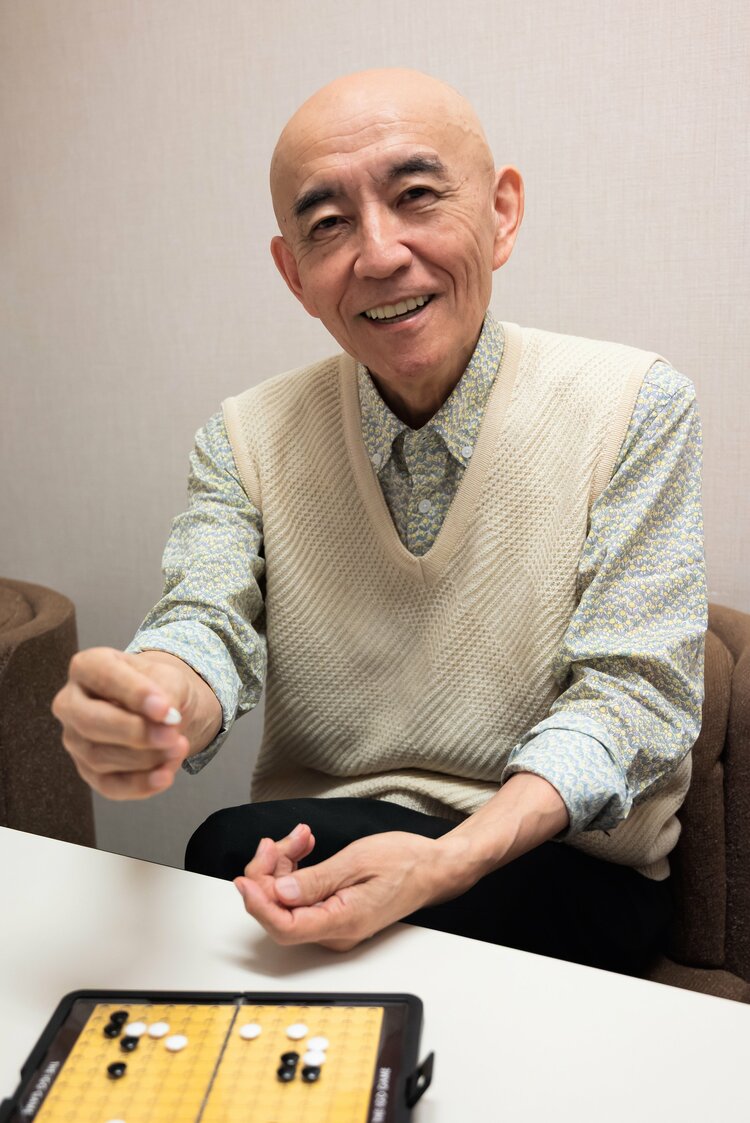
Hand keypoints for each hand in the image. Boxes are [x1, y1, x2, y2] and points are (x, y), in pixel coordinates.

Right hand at [52, 647, 192, 799]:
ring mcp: (75, 739)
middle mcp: (71, 703)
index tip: (166, 709)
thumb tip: (166, 719)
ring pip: (99, 756)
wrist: (165, 712)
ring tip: (180, 748)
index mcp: (88, 667)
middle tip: (173, 735)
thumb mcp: (170, 678)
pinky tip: (165, 776)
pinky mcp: (88, 771)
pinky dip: (140, 784)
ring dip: (145, 758)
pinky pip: (108, 785)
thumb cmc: (160, 687)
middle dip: (135, 732)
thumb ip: (167, 692)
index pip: (102, 676)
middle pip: (90, 721)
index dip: (134, 694)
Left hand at [234, 827, 445, 950]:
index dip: (258, 904)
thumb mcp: (357, 862)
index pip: (284, 927)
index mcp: (342, 922)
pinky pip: (302, 897)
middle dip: (270, 874)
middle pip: (280, 912)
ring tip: (299, 836)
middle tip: (276, 842)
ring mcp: (334, 924)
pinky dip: (296, 870)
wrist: (433, 867)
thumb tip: (280, 894)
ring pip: (288, 901)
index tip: (244, 879)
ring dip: (284, 866)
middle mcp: (335, 931)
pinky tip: (304, 846)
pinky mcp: (334, 912)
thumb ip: (316, 881)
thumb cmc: (405, 862)